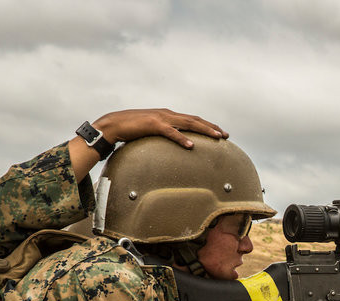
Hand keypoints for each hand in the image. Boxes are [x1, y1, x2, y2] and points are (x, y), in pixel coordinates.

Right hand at [94, 108, 227, 146]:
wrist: (113, 124)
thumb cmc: (131, 130)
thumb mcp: (150, 132)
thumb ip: (162, 136)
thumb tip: (171, 146)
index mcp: (168, 116)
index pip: (192, 119)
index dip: (207, 125)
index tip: (220, 133)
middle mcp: (168, 114)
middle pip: (195, 119)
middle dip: (212, 127)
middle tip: (226, 135)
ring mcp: (161, 118)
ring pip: (188, 123)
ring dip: (204, 130)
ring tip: (217, 137)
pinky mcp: (153, 124)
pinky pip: (171, 132)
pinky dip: (182, 138)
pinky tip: (191, 145)